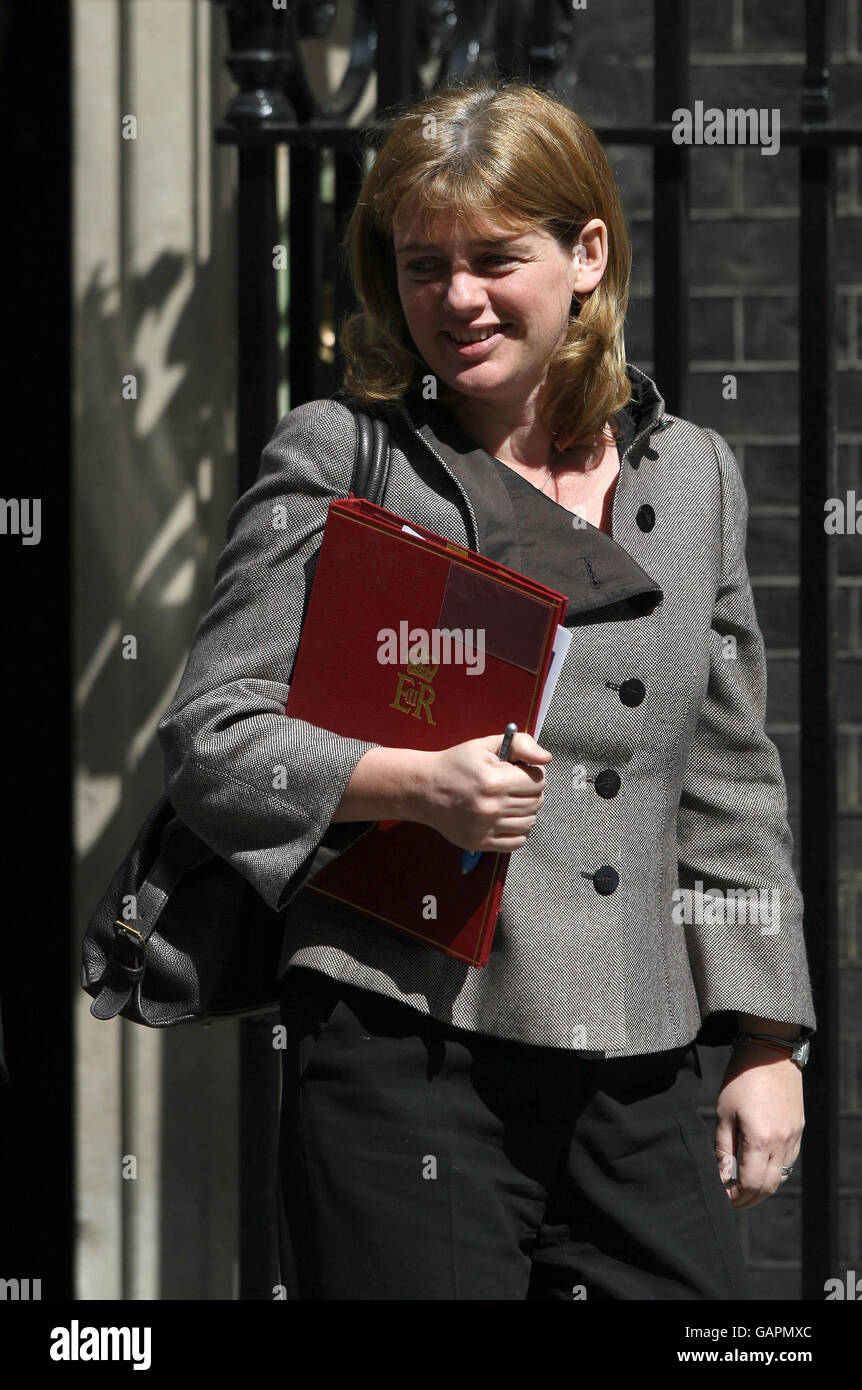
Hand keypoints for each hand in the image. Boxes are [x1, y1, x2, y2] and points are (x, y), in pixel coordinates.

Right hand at [420, 731, 550, 853]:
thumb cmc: (456, 764)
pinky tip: (507, 819)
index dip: (534, 774)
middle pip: (536, 802)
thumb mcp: (485, 745)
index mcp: (495, 781)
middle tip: (515, 786)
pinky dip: (519, 831)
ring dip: (526, 811)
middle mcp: (492, 807)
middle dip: (531, 791)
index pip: (538, 781)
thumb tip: (546, 758)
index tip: (521, 771)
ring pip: (529, 822)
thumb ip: (520, 745)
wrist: (424, 789)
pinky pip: (517, 842)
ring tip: (510, 801)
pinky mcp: (480, 843)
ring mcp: (486, 828)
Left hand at [713, 1040, 803, 1208]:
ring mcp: (794, 1137)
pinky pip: (788, 1161)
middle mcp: (782, 1143)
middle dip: (749, 1198)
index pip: (751, 1184)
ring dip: (762, 1187)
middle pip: (768, 1187)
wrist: (770, 1054)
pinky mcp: (799, 1130)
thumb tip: (721, 1177)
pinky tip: (759, 1167)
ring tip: (743, 1185)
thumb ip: (723, 1148)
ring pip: (780, 1176)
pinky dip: (774, 1171)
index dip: (736, 1196)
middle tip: (732, 1199)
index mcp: (761, 1140)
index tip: (723, 1197)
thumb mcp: (724, 1113)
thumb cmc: (741, 1080)